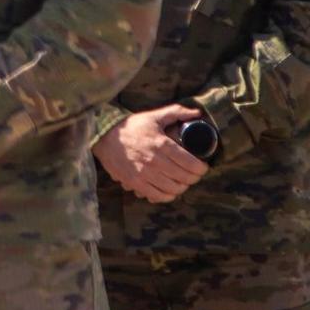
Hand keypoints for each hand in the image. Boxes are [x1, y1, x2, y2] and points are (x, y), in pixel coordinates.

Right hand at [93, 104, 210, 203]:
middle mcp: (154, 161)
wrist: (105, 137)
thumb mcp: (155, 116)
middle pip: (183, 177)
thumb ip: (177, 112)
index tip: (203, 167)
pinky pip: (157, 196)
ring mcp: (144, 174)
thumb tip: (197, 113)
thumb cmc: (132, 126)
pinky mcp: (135, 183)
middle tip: (195, 174)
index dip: (201, 168)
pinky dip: (167, 196)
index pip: (189, 162)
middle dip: (194, 177)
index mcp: (161, 144)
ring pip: (172, 189)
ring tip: (184, 182)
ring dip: (182, 187)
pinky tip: (170, 191)